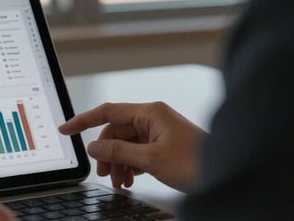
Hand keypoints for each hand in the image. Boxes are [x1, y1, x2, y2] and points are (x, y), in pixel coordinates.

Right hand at [59, 102, 205, 191]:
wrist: (227, 174)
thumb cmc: (197, 162)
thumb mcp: (151, 159)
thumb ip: (118, 152)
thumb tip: (94, 147)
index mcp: (150, 112)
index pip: (108, 112)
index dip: (83, 120)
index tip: (67, 129)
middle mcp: (154, 117)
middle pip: (116, 131)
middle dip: (107, 153)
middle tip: (104, 173)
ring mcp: (160, 131)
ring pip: (127, 143)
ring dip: (119, 162)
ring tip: (120, 182)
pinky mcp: (165, 144)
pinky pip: (138, 151)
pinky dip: (131, 165)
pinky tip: (131, 179)